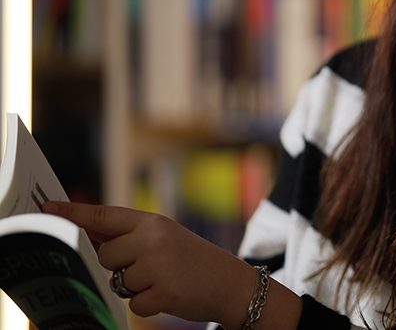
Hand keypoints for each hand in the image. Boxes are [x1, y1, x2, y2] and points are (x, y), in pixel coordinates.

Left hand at [42, 201, 254, 328]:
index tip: (48, 207)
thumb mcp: (165, 237)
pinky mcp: (163, 292)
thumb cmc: (194, 260)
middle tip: (149, 268)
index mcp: (153, 222)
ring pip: (118, 282)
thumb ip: (130, 234)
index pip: (104, 215)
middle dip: (120, 267)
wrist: (231, 283)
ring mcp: (158, 266)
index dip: (73, 213)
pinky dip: (149, 305)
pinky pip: (134, 304)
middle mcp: (153, 239)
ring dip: (136, 288)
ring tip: (163, 280)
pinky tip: (170, 295)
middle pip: (105, 256)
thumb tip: (88, 230)